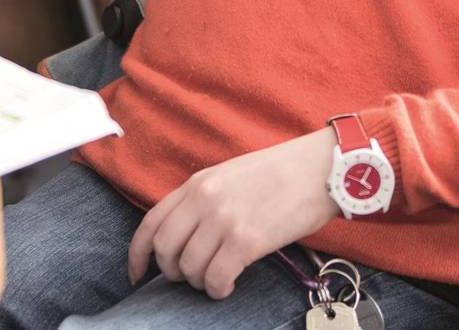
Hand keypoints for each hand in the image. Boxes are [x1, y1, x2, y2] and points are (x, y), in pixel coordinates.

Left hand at [127, 129, 340, 299]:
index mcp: (198, 183)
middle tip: (192, 277)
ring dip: (201, 283)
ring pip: (189, 269)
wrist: (321, 168)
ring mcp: (224, 219)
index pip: (151, 223)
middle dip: (173, 273)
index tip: (137, 274)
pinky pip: (217, 278)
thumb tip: (185, 238)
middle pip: (165, 250)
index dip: (138, 255)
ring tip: (219, 278)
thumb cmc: (282, 173)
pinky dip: (219, 289)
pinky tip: (229, 286)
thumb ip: (203, 200)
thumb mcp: (231, 175)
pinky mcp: (247, 240)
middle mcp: (204, 199)